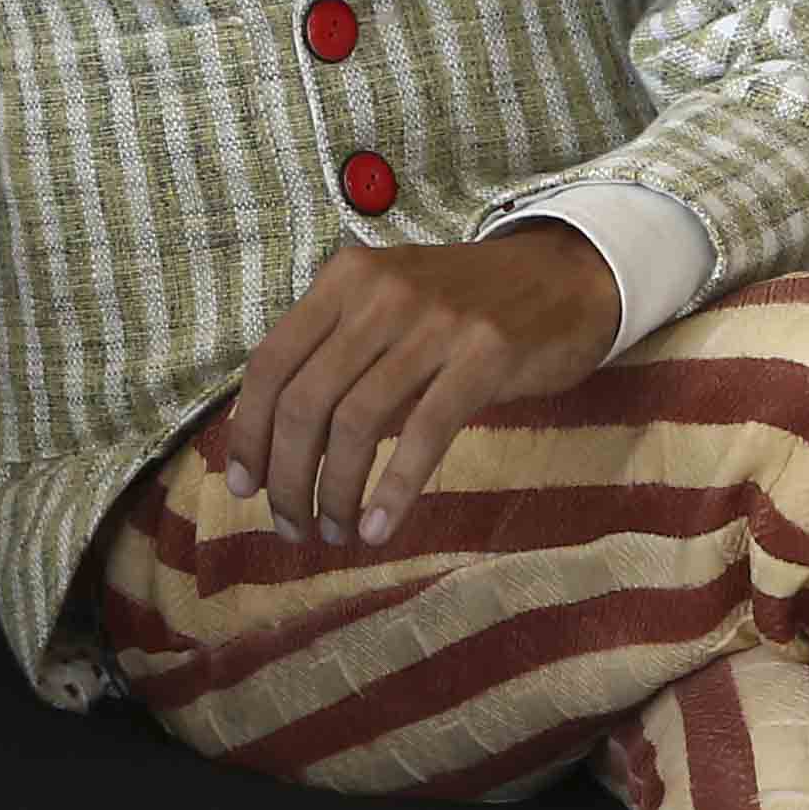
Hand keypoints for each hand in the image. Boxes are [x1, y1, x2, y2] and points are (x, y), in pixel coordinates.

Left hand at [213, 224, 619, 550]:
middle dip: (288, 477)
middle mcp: (380, 293)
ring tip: (334, 532)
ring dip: (336, 492)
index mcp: (344, 279)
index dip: (249, 433)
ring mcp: (435, 322)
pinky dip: (393, 490)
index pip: (270, 363)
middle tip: (291, 526)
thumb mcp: (387, 303)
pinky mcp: (486, 355)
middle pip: (305, 401)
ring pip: (356, 423)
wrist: (565, 276)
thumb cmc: (464, 305)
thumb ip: (334, 349)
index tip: (243, 486)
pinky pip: (424, 433)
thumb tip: (272, 438)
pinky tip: (380, 528)